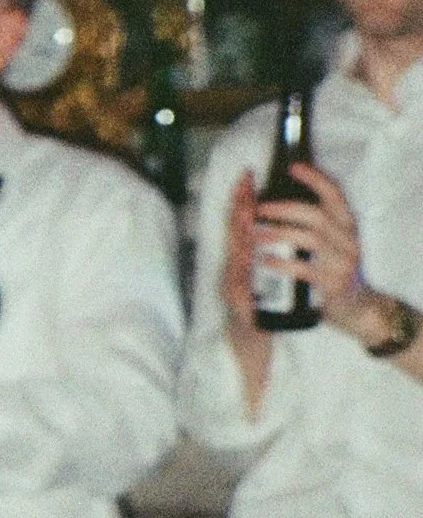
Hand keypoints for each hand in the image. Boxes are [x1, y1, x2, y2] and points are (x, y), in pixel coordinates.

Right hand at [220, 171, 259, 334]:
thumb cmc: (263, 305)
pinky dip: (244, 271)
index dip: (242, 199)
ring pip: (235, 258)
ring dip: (240, 235)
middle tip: (244, 186)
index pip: (243, 224)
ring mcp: (234, 289)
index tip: (248, 176)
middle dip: (239, 208)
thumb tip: (283, 220)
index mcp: (246, 259)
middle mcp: (234, 270)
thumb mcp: (270, 273)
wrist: (255, 341)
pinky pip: (240, 289)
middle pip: (234, 234)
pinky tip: (248, 257)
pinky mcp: (239, 310)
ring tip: (248, 214)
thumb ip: (273, 247)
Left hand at [254, 161, 366, 332]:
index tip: (293, 167)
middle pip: (317, 215)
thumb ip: (316, 224)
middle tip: (258, 208)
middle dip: (284, 208)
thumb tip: (282, 199)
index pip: (335, 194)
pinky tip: (264, 259)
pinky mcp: (333, 283)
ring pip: (311, 239)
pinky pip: (305, 269)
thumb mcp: (332, 242)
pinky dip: (282, 263)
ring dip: (278, 233)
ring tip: (255, 233)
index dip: (315, 178)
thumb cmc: (335, 269)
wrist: (357, 307)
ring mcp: (343, 262)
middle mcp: (349, 240)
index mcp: (347, 225)